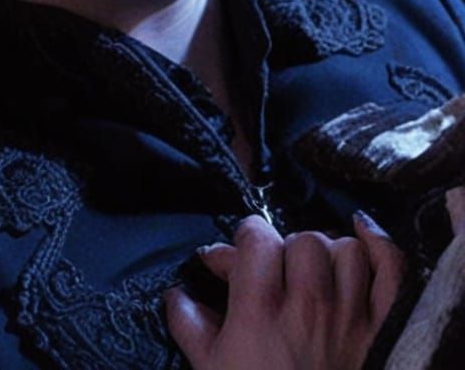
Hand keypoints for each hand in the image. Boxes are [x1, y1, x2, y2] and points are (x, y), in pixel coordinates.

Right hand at [164, 214, 403, 369]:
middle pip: (302, 240)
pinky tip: (362, 235)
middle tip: (274, 273)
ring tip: (314, 271)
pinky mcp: (384, 333)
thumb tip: (177, 296)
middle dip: (284, 249)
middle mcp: (308, 307)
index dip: (243, 240)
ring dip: (328, 254)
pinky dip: (381, 248)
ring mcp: (352, 319)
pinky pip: (392, 273)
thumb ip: (190, 326)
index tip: (233, 260)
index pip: (257, 237)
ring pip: (345, 250)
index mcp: (261, 312)